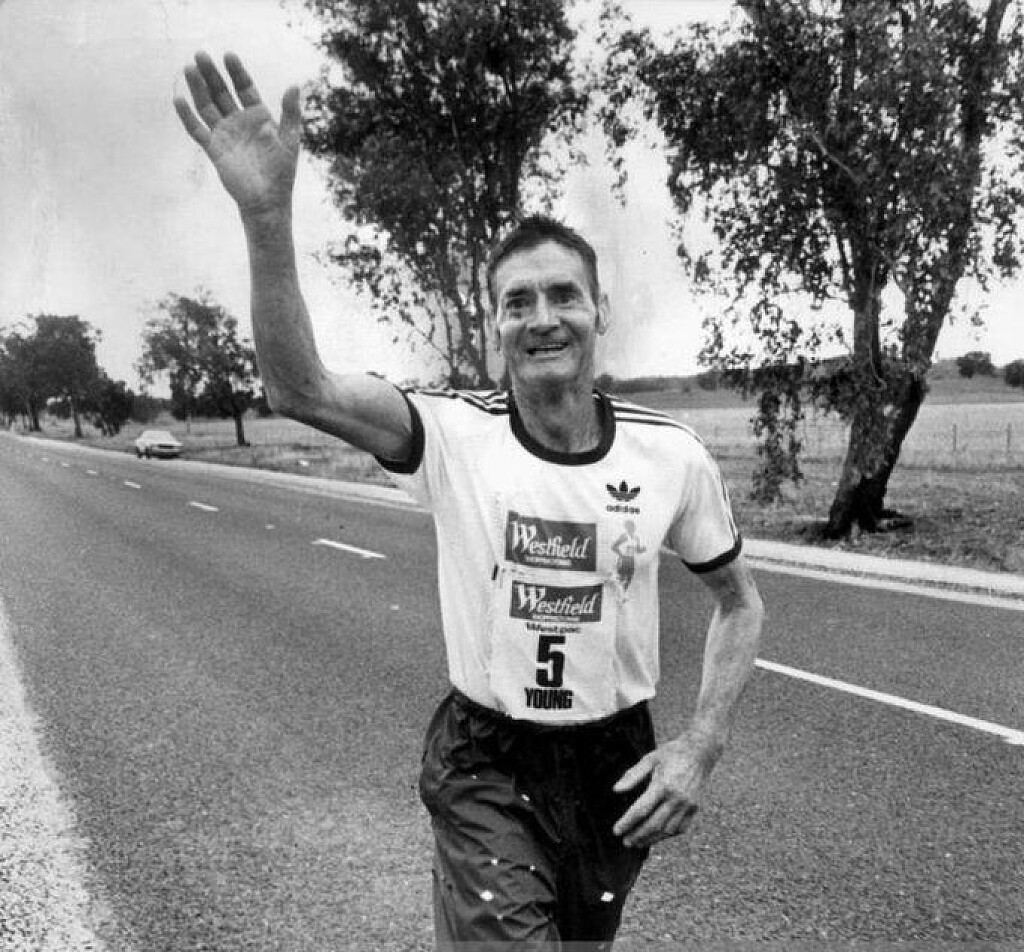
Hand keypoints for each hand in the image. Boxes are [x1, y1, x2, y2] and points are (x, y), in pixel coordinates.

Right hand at [174, 52, 300, 215]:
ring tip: (189, 68)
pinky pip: (197, 130)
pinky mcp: (214, 149)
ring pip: (207, 106)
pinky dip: (187, 116)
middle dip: (212, 74)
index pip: (245, 88)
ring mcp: (225, 134)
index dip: (237, 72)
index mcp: (258, 117)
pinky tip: (180, 99)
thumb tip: (294, 85)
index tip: (228, 55)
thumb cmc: (281, 172)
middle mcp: (239, 122)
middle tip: (201, 55)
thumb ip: (290, 113)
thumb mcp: (289, 139)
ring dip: (198, 88)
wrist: (268, 200)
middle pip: (222, 92)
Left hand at [611, 731, 720, 848]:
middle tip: (625, 841)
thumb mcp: (650, 758)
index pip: (641, 810)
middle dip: (638, 835)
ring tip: (638, 842)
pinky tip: (656, 837)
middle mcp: (676, 798)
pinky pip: (681, 828)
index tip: (616, 830)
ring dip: (651, 839)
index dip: (628, 822)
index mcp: (663, 785)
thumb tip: (616, 790)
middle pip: (654, 824)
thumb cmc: (672, 753)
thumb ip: (632, 775)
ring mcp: (687, 805)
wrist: (700, 752)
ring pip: (667, 830)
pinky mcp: (695, 808)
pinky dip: (667, 835)